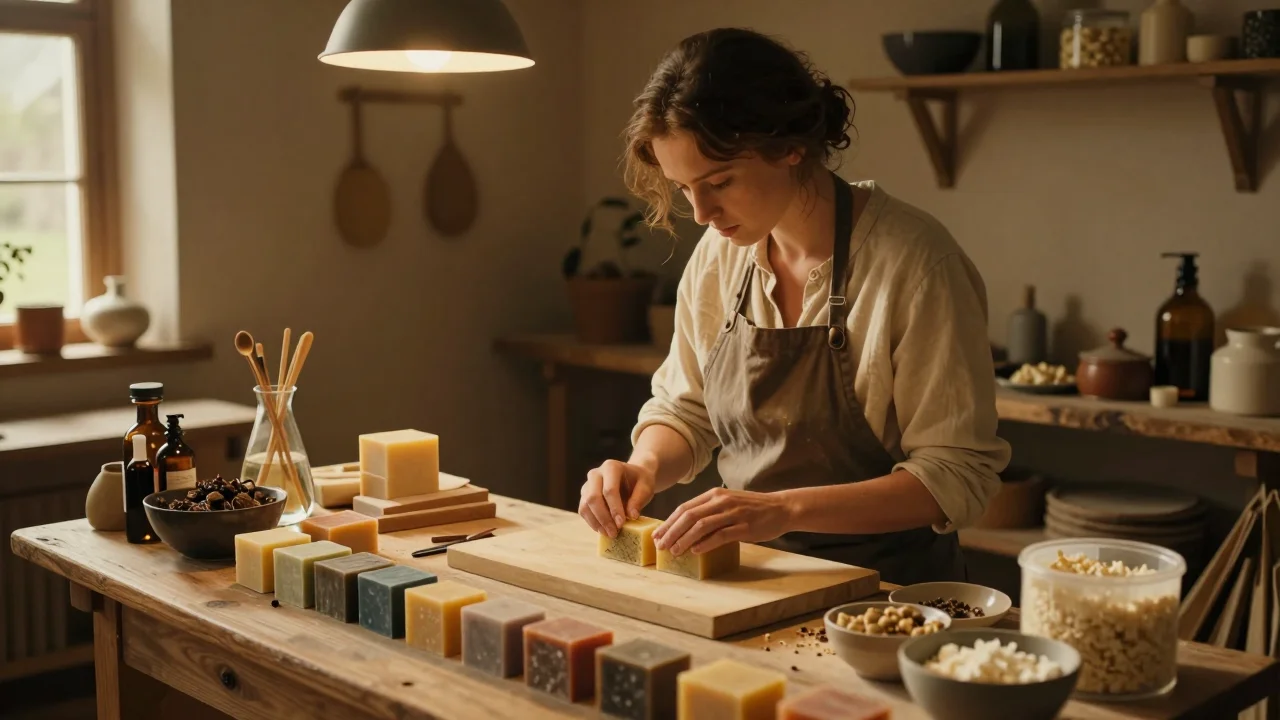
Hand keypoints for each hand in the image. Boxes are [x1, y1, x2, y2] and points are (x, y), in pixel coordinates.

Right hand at [578, 459, 655, 537]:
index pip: (609, 490)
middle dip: (604, 518)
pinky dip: (592, 522)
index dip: (614, 508)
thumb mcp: (646, 487)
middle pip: (593, 498)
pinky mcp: (584, 495)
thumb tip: (631, 516)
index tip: (622, 523)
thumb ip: (639, 499)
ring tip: (610, 534)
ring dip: (596, 522)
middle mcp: (595, 474)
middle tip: (614, 533)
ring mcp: (587, 484)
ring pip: (585, 505)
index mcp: (611, 467)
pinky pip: (583, 510)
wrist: (632, 477)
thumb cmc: (640, 481)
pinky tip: (603, 530)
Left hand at [654, 487, 793, 555]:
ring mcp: (733, 513)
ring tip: (674, 551)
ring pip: (701, 525)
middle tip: (660, 546)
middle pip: (689, 516)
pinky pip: (720, 535)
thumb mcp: (727, 503)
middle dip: (671, 532)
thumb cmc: (752, 509)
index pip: (684, 508)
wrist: (781, 508)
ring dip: (684, 539)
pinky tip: (695, 551)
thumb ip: (708, 512)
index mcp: (714, 494)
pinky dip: (705, 543)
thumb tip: (684, 529)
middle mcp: (721, 501)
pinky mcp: (744, 527)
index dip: (668, 522)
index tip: (657, 535)